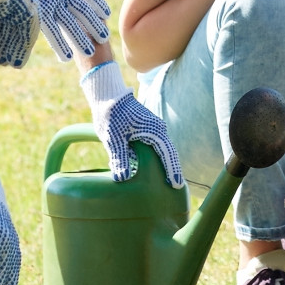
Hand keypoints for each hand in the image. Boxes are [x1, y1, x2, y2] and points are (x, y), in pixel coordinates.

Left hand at [81, 60, 182, 185]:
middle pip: (166, 154)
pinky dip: (146, 159)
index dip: (173, 171)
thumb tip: (123, 178)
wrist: (107, 95)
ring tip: (160, 182)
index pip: (168, 154)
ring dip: (156, 166)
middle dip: (168, 171)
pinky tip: (139, 169)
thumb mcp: (114, 138)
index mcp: (155, 131)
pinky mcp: (144, 130)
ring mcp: (152, 130)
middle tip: (172, 189)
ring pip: (157, 152)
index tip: (177, 186)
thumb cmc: (112, 113)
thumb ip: (120, 158)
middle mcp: (157, 130)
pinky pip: (149, 148)